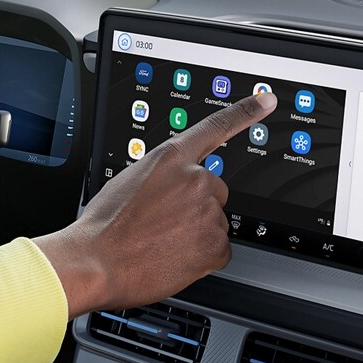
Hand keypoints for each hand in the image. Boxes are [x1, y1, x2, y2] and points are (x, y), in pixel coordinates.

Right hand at [34, 92, 276, 317]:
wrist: (96, 261)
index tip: (266, 101)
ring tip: (161, 241)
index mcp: (170, 158)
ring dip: (196, 233)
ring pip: (215, 222)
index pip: (214, 127)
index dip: (245, 112)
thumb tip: (176, 189)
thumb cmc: (105, 226)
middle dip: (197, 207)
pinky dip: (201, 257)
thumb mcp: (130, 182)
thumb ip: (163, 176)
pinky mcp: (215, 245)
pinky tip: (174, 256)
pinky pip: (219, 250)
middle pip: (215, 191)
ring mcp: (208, 212)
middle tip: (165, 223)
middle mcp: (194, 180)